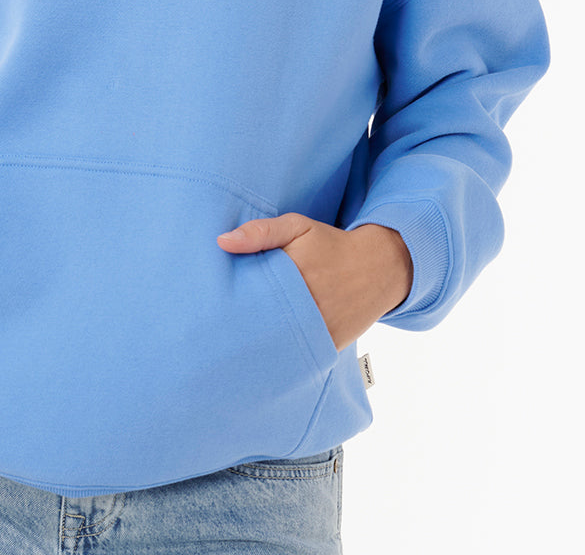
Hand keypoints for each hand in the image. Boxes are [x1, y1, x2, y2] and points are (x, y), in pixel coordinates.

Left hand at [217, 215, 412, 350]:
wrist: (378, 267)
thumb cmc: (330, 244)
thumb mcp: (298, 227)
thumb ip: (261, 232)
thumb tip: (221, 241)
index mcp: (294, 274)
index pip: (251, 294)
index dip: (229, 302)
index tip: (206, 306)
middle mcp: (307, 306)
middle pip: (260, 324)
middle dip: (237, 329)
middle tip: (210, 334)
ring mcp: (319, 330)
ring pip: (278, 345)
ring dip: (256, 345)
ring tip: (228, 350)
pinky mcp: (329, 346)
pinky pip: (299, 357)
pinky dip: (280, 356)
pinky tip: (259, 357)